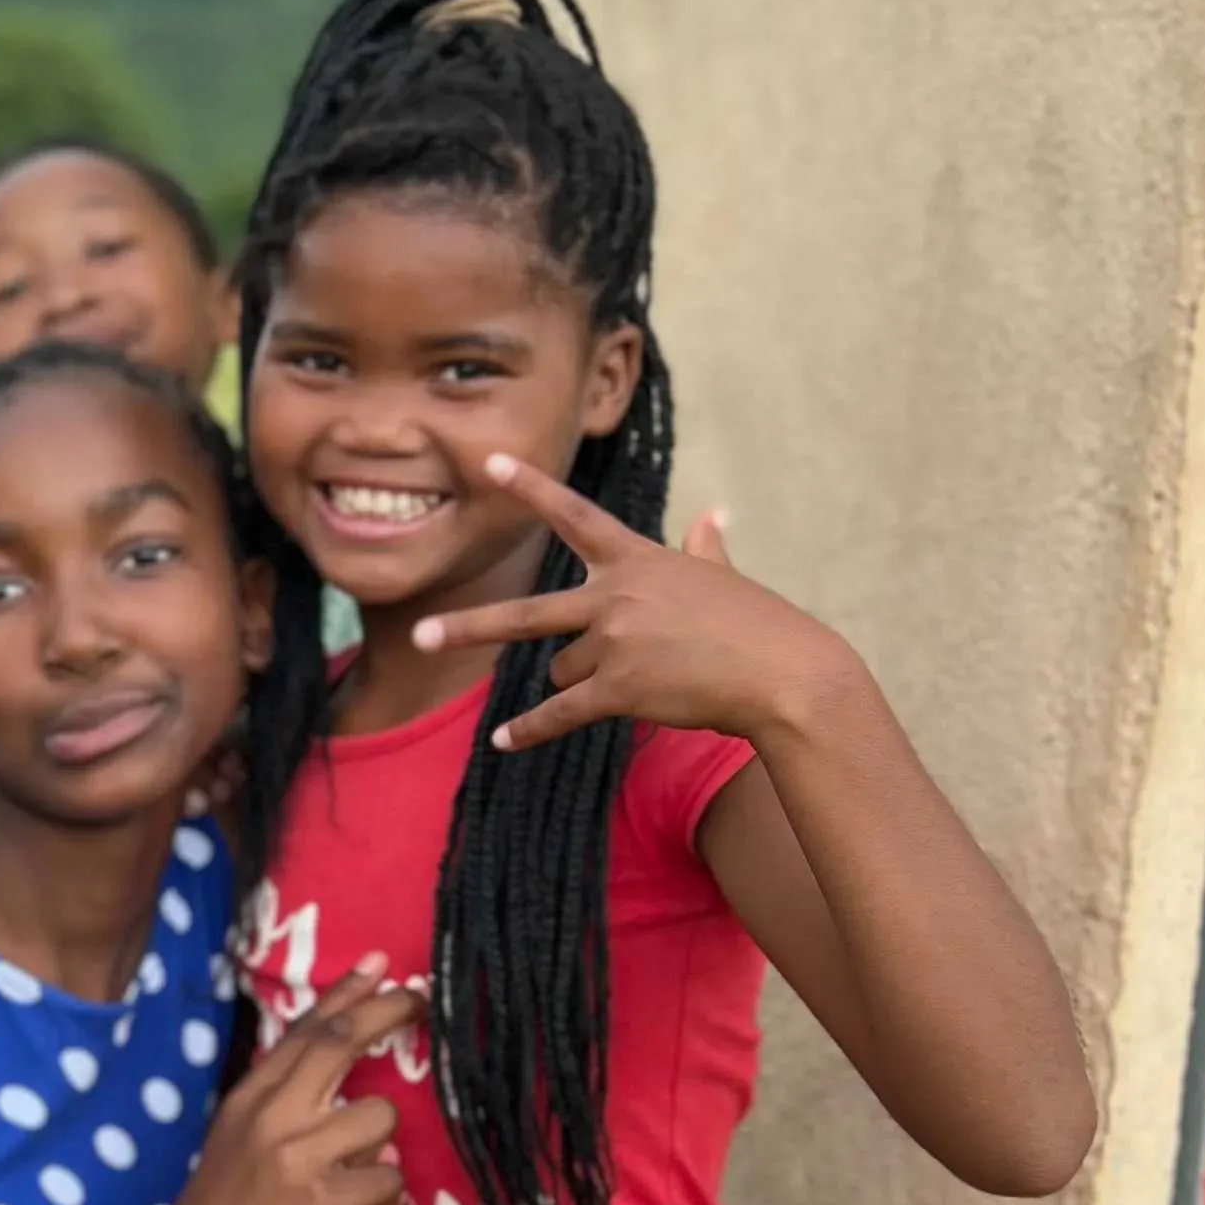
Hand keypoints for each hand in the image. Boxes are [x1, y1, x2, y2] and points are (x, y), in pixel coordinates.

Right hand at [149, 967, 415, 1204]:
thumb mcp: (235, 1144)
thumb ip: (280, 1108)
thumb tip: (346, 1085)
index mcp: (246, 1099)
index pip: (304, 1031)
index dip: (347, 995)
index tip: (382, 966)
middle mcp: (267, 1116)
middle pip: (340, 1045)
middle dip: (388, 1015)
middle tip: (422, 1002)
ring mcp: (292, 1157)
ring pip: (379, 1117)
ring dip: (383, 1144)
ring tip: (359, 1174)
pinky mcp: (316, 1203)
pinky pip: (385, 1177)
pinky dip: (383, 1195)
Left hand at [414, 465, 852, 754]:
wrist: (784, 674)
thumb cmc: (759, 626)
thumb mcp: (725, 578)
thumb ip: (705, 548)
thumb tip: (714, 516)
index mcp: (638, 561)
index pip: (574, 516)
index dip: (530, 487)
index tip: (490, 463)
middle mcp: (616, 596)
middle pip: (526, 614)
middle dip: (468, 628)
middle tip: (420, 635)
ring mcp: (615, 644)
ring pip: (562, 670)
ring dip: (583, 681)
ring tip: (639, 679)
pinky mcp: (620, 689)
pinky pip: (560, 714)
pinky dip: (531, 731)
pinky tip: (504, 741)